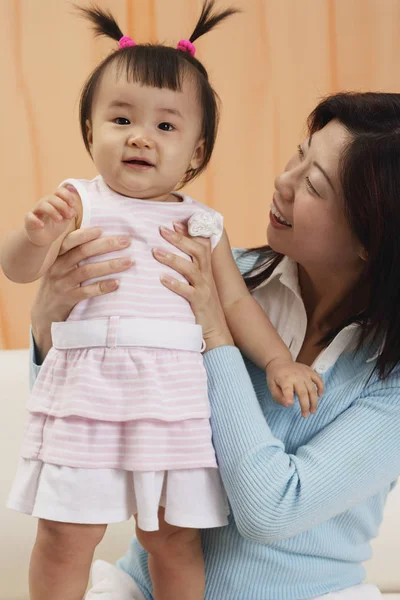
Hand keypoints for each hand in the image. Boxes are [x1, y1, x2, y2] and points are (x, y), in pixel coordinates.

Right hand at [24, 187, 77, 246]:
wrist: (43, 239)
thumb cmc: (55, 226)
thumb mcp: (65, 219)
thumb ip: (70, 212)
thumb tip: (73, 209)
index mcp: (54, 201)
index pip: (59, 192)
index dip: (67, 195)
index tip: (73, 204)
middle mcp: (44, 203)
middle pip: (52, 198)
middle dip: (62, 205)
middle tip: (69, 216)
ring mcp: (36, 211)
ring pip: (42, 205)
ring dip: (52, 211)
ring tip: (59, 219)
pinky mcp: (29, 220)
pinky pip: (30, 217)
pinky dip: (35, 220)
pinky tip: (41, 225)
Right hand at [31, 227, 132, 360]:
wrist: (44, 313)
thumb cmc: (59, 285)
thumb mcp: (61, 268)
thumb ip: (75, 255)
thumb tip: (102, 238)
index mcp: (57, 256)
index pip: (70, 240)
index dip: (86, 234)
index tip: (103, 229)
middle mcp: (58, 267)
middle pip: (83, 252)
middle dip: (107, 245)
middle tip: (127, 241)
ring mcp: (62, 284)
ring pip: (87, 270)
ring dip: (110, 265)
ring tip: (129, 261)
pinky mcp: (67, 299)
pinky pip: (86, 292)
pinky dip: (102, 287)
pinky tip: (116, 283)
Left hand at [152, 222, 233, 350]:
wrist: (217, 332)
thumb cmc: (202, 307)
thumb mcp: (199, 285)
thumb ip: (189, 271)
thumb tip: (170, 256)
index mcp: (205, 270)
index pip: (202, 245)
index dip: (190, 233)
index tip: (174, 222)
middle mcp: (207, 277)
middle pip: (197, 251)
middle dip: (180, 239)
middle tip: (161, 229)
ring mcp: (204, 290)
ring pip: (191, 269)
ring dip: (173, 258)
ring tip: (155, 251)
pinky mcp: (200, 303)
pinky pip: (187, 292)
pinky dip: (174, 284)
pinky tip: (162, 279)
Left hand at [266, 358, 323, 417]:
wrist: (279, 361)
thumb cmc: (275, 375)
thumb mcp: (271, 385)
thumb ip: (278, 396)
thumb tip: (288, 404)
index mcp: (285, 379)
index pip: (287, 389)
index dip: (289, 397)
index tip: (290, 404)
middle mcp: (296, 376)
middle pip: (303, 392)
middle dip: (305, 405)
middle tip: (305, 415)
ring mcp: (304, 373)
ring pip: (312, 389)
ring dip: (314, 401)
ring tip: (313, 411)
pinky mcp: (310, 371)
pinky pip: (318, 379)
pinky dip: (321, 387)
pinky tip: (320, 395)